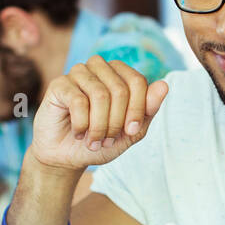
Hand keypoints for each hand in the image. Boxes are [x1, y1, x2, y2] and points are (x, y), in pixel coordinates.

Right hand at [29, 56, 167, 173]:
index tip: (131, 132)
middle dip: (116, 122)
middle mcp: (100, 68)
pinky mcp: (59, 84)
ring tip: (93, 141)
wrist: (68, 157)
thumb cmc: (102, 142)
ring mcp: (78, 73)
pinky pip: (78, 101)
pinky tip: (78, 133)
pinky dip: (82, 124)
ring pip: (100, 94)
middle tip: (107, 141)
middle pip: (120, 89)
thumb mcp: (131, 132)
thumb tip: (164, 84)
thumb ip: (148, 110)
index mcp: (120, 74)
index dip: (137, 109)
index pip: (138, 82)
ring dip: (99, 126)